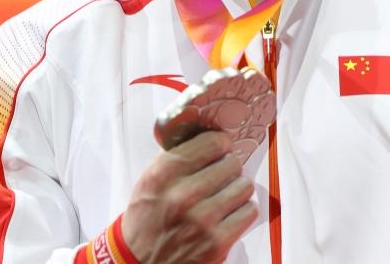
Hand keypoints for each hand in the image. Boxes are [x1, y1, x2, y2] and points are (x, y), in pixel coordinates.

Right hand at [122, 130, 257, 262]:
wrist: (139, 261)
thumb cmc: (146, 218)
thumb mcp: (150, 180)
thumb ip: (176, 157)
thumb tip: (209, 139)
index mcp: (163, 175)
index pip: (210, 143)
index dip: (221, 143)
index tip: (222, 147)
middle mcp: (182, 196)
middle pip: (232, 164)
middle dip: (229, 167)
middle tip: (223, 173)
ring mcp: (202, 221)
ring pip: (244, 187)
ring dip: (238, 188)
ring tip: (226, 194)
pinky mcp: (216, 243)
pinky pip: (249, 211)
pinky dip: (242, 211)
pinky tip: (229, 212)